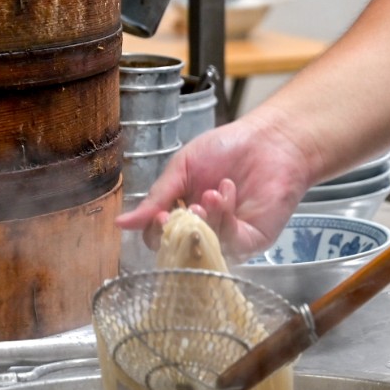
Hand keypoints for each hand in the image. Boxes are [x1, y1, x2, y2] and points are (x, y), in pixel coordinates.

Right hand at [115, 116, 314, 260]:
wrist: (268, 140)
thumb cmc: (226, 149)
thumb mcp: (181, 169)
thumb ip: (156, 197)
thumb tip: (121, 224)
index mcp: (182, 215)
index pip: (159, 239)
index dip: (157, 232)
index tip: (161, 216)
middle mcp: (204, 231)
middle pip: (181, 250)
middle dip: (182, 231)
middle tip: (186, 209)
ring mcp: (228, 239)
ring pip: (205, 248)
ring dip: (206, 220)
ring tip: (210, 193)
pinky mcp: (252, 240)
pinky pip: (231, 244)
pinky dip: (225, 220)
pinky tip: (225, 194)